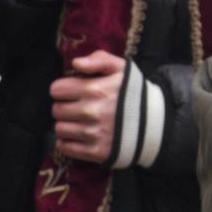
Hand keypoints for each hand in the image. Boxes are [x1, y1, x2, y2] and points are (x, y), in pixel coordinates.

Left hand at [50, 50, 125, 164]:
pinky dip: (68, 142)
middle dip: (65, 106)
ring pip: (59, 129)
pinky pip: (65, 147)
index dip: (64, 89)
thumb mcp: (122, 68)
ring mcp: (93, 133)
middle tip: (78, 106)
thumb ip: (99, 59)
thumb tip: (76, 63)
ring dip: (67, 124)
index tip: (73, 91)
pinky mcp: (95, 151)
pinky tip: (81, 135)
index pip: (57, 90)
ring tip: (81, 121)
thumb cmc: (134, 92)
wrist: (155, 122)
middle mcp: (92, 112)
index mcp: (96, 89)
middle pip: (56, 110)